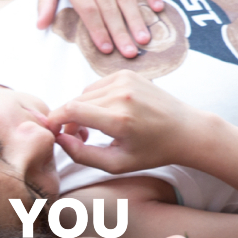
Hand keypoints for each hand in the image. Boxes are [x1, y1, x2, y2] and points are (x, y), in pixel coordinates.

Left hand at [35, 0, 162, 58]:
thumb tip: (40, 25)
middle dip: (120, 32)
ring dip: (136, 18)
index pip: (87, 10)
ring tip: (144, 40)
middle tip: (130, 54)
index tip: (106, 49)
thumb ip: (44, 0)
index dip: (97, 31)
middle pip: (108, 7)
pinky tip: (157, 8)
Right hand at [46, 70, 217, 173]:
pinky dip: (94, 99)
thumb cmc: (152, 151)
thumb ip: (82, 155)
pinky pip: (97, 86)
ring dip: (81, 109)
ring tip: (95, 127)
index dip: (55, 120)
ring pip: (84, 94)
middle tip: (79, 137)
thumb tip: (60, 139)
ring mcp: (125, 80)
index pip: (71, 110)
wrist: (185, 129)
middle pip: (75, 102)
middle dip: (68, 120)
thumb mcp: (117, 164)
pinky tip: (106, 113)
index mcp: (119, 119)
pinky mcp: (128, 73)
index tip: (52, 131)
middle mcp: (121, 95)